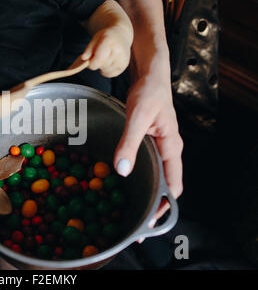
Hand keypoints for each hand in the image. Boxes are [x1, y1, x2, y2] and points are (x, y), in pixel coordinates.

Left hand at [82, 25, 131, 77]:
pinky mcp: (124, 65)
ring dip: (101, 67)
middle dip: (96, 63)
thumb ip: (88, 49)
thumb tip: (83, 58)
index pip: (98, 59)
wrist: (121, 35)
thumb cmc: (106, 37)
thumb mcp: (95, 39)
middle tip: (98, 56)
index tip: (89, 61)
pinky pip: (110, 75)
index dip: (91, 63)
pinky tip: (108, 62)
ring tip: (104, 58)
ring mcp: (123, 59)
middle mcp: (118, 51)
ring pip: (105, 71)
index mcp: (109, 42)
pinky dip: (106, 71)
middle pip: (101, 66)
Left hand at [114, 65, 183, 220]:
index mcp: (172, 147)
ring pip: (156, 175)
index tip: (148, 222)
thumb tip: (123, 170)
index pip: (173, 185)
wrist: (150, 74)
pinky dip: (138, 176)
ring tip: (127, 207)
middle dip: (152, 204)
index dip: (163, 206)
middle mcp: (169, 150)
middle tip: (134, 221)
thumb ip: (130, 142)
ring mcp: (160, 147)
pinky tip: (123, 181)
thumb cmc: (148, 91)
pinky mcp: (150, 142)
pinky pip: (147, 164)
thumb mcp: (137, 116)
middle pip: (165, 185)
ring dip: (144, 191)